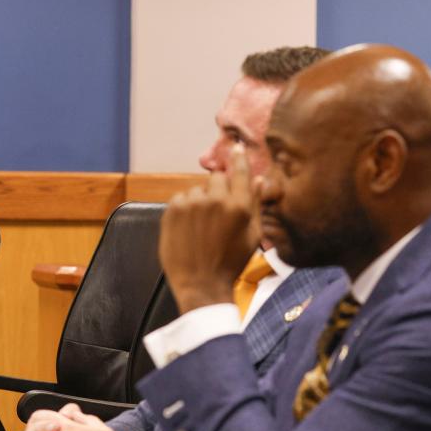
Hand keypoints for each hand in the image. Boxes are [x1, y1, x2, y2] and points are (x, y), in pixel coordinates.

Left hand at [160, 144, 259, 311]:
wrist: (201, 284)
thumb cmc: (231, 263)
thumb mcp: (252, 236)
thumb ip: (254, 205)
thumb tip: (259, 179)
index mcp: (238, 206)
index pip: (240, 172)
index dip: (238, 158)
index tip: (236, 146)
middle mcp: (215, 200)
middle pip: (217, 178)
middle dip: (219, 189)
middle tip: (218, 213)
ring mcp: (191, 204)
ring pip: (198, 190)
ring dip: (201, 201)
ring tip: (202, 227)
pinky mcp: (172, 210)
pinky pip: (181, 198)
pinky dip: (185, 209)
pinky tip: (189, 228)